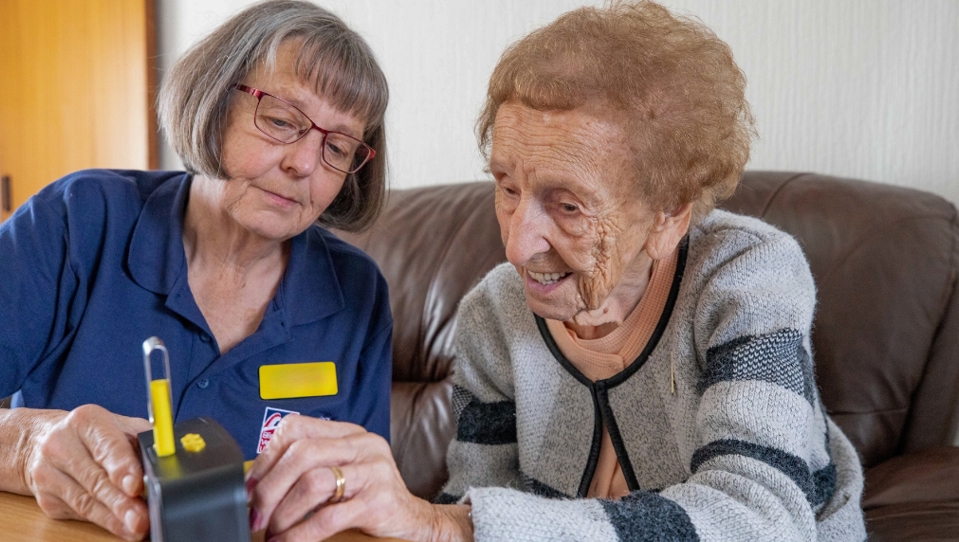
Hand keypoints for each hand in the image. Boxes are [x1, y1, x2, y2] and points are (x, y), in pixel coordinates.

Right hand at [20, 405, 151, 540]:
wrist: (44, 440)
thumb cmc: (96, 435)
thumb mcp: (121, 427)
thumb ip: (143, 441)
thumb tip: (166, 461)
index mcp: (86, 421)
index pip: (106, 446)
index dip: (122, 468)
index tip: (136, 486)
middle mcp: (61, 444)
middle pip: (95, 479)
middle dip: (121, 502)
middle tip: (142, 518)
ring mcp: (48, 473)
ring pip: (85, 501)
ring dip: (113, 519)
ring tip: (136, 528)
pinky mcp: (46, 498)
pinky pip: (78, 513)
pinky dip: (103, 522)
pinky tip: (121, 527)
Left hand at [247, 415, 471, 541]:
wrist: (412, 520)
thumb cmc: (368, 497)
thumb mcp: (342, 472)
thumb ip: (310, 467)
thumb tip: (256, 484)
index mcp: (349, 433)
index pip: (297, 429)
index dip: (267, 457)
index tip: (250, 486)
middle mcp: (363, 445)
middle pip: (302, 454)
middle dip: (270, 487)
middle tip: (256, 513)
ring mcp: (374, 471)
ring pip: (313, 482)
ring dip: (283, 511)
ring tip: (272, 530)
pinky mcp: (378, 501)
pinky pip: (329, 516)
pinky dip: (301, 532)